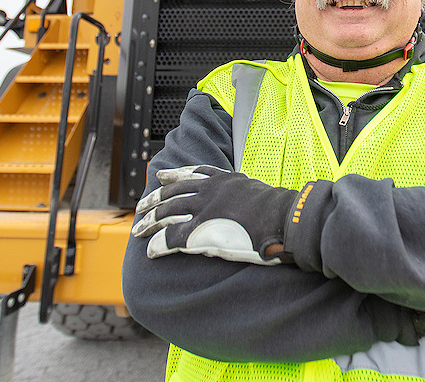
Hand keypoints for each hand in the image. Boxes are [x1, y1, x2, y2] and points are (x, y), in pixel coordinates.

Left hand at [132, 165, 300, 265]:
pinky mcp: (201, 233)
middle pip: (172, 193)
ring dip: (149, 222)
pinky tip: (151, 251)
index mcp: (223, 180)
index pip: (191, 173)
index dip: (173, 175)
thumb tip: (235, 202)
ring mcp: (204, 210)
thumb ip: (240, 194)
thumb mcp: (256, 193)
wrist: (286, 221)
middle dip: (153, 201)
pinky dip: (158, 244)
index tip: (160, 176)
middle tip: (141, 208)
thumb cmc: (280, 212)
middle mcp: (209, 191)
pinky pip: (171, 238)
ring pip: (166, 213)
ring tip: (138, 230)